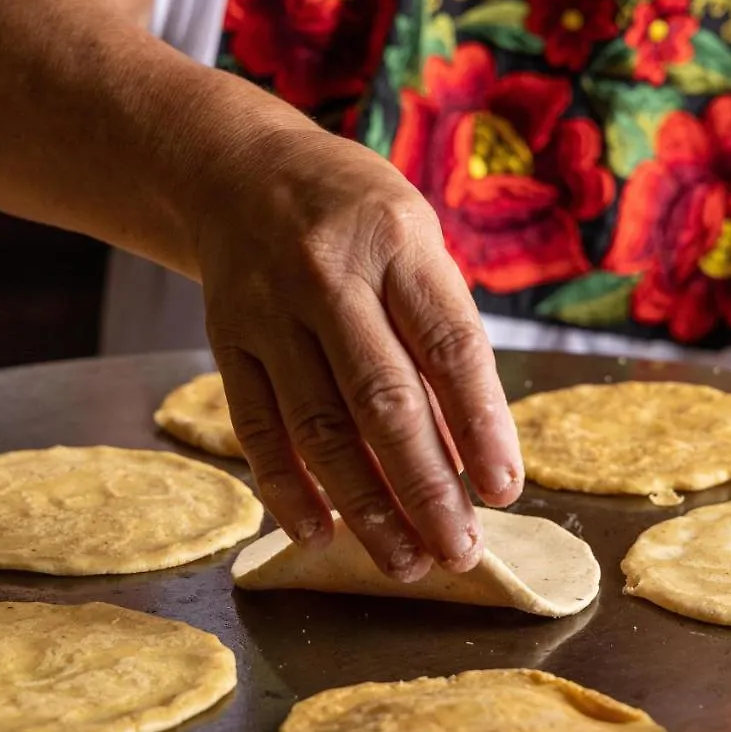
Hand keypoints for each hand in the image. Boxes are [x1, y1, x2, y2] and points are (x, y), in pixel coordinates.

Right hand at [193, 124, 523, 580]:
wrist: (240, 171)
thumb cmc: (355, 217)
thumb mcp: (414, 239)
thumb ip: (437, 331)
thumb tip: (465, 453)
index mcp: (396, 241)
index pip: (449, 346)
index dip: (481, 425)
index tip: (504, 490)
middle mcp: (328, 275)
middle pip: (382, 399)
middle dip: (425, 486)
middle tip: (459, 550)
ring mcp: (268, 311)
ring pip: (318, 427)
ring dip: (365, 506)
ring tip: (406, 560)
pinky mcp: (226, 341)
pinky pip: (255, 427)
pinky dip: (286, 487)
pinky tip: (321, 532)